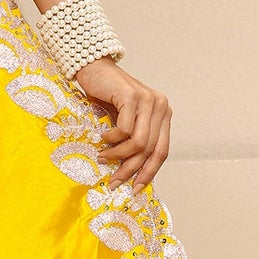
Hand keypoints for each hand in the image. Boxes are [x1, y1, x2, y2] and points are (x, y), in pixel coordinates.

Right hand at [72, 56, 171, 191]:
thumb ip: (133, 140)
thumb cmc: (107, 96)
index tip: (136, 189)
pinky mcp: (133, 97)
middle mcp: (161, 107)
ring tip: (104, 156)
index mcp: (163, 114)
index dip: (149, 173)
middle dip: (131, 169)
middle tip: (114, 181)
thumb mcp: (125, 121)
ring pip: (139, 143)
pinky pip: (125, 130)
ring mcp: (149, 101)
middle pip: (150, 150)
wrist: (94, 69)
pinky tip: (103, 136)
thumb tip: (131, 172)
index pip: (162, 151)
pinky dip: (112, 138)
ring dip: (118, 155)